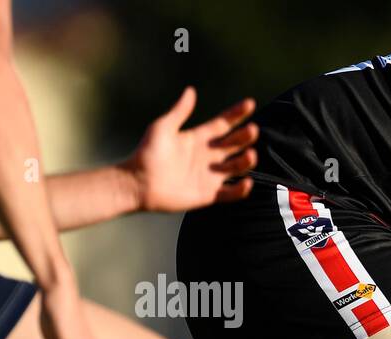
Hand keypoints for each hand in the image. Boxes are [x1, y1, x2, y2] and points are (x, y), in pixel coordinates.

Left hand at [123, 87, 257, 213]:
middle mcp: (208, 156)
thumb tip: (191, 91)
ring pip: (236, 167)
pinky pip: (231, 193)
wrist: (138, 183)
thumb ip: (179, 112)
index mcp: (199, 138)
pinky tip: (247, 182)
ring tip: (251, 154)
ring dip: (246, 161)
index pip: (223, 124)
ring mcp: (210, 176)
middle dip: (245, 136)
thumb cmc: (147, 153)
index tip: (250, 103)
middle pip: (234, 144)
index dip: (236, 114)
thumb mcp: (162, 128)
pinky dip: (241, 190)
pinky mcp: (209, 194)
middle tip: (252, 130)